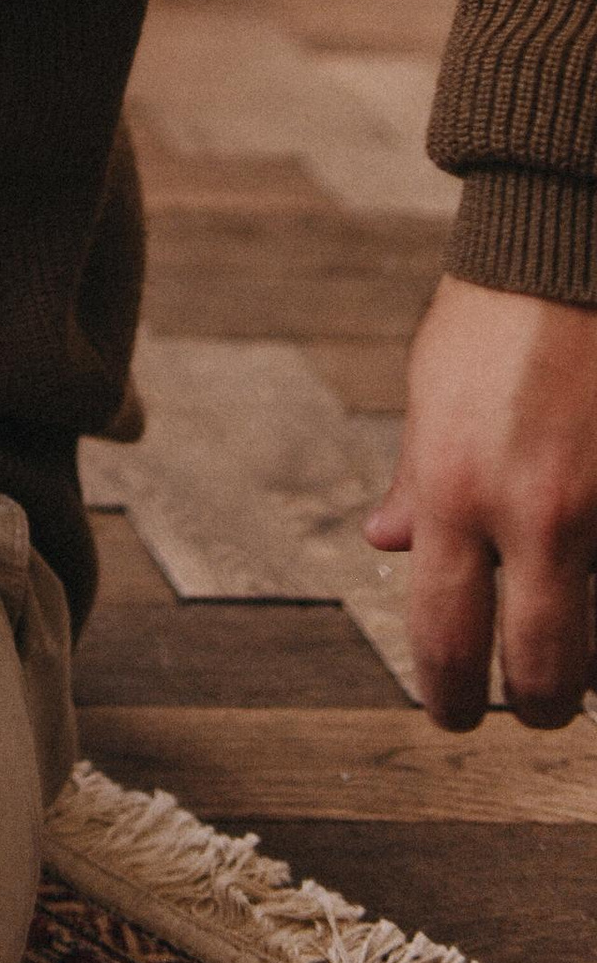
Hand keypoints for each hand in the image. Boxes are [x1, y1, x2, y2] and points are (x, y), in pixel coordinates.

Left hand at [366, 274, 596, 725]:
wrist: (569, 246)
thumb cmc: (496, 315)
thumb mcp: (432, 395)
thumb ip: (417, 481)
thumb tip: (386, 545)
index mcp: (454, 488)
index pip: (444, 636)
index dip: (448, 696)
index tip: (454, 716)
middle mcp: (532, 510)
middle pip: (541, 671)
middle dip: (536, 707)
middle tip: (531, 707)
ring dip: (589, 658)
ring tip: (573, 651)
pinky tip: (592, 583)